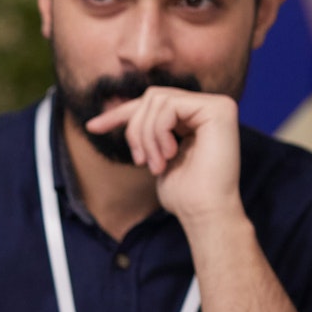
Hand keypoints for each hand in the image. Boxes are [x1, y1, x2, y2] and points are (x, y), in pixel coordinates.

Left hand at [88, 87, 245, 229]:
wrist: (204, 213)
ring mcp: (217, 105)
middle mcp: (208, 106)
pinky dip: (158, 132)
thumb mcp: (156, 156)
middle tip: (141, 161)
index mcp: (195, 117)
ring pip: (157, 100)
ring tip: (155, 164)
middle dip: (136, 130)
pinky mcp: (219, 109)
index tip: (91, 127)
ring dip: (147, 136)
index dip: (118, 114)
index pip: (151, 104)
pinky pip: (169, 106)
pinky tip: (169, 155)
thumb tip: (111, 117)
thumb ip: (147, 133)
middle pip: (152, 98)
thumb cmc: (183, 195)